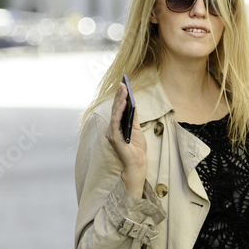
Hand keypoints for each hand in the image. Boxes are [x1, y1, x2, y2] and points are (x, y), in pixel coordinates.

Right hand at [105, 82, 147, 196]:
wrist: (137, 164)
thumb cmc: (136, 149)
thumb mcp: (136, 129)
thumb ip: (133, 117)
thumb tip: (133, 104)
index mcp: (116, 127)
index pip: (116, 110)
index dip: (118, 98)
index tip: (122, 86)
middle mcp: (111, 129)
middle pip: (114, 110)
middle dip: (119, 96)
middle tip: (122, 84)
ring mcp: (111, 133)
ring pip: (114, 113)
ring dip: (119, 101)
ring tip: (124, 90)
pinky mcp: (114, 137)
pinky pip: (116, 121)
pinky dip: (119, 111)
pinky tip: (124, 103)